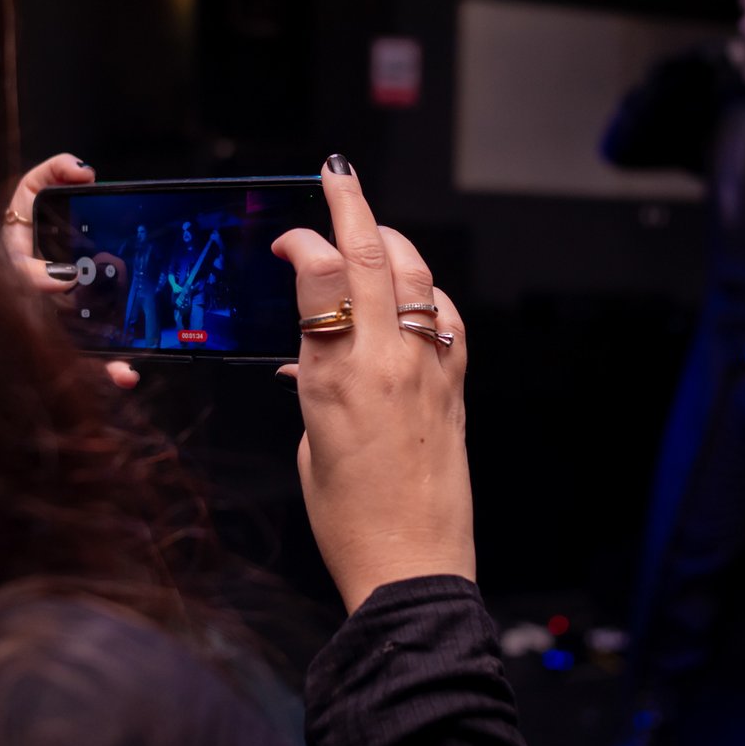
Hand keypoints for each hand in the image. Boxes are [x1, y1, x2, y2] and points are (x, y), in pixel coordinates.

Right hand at [4, 153, 138, 389]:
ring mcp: (50, 322)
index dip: (37, 279)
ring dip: (96, 363)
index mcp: (14, 263)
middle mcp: (29, 301)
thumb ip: (56, 171)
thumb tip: (84, 173)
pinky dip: (107, 370)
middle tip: (112, 327)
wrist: (35, 243)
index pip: (18, 275)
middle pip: (48, 323)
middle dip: (76, 326)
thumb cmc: (32, 218)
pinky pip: (86, 359)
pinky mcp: (71, 337)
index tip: (67, 276)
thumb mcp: (36, 187)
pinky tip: (129, 376)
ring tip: (125, 372)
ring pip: (68, 350)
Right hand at [271, 156, 473, 613]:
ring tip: (374, 227)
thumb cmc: (351, 521)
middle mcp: (389, 363)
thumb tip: (314, 350)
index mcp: (335, 378)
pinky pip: (448, 318)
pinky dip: (430, 293)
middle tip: (339, 178)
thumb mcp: (310, 443)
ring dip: (395, 240)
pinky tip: (415, 294)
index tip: (289, 237)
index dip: (302, 240)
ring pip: (419, 277)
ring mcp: (430, 370)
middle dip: (354, 205)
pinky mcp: (455, 388)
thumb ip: (314, 382)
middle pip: (373, 257)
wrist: (412, 567)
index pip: (320, 276)